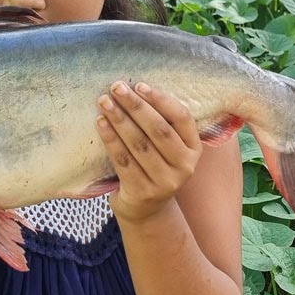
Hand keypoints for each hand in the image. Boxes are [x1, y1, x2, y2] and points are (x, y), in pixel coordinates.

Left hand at [96, 81, 201, 223]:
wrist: (146, 208)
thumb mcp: (168, 148)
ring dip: (120, 120)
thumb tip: (135, 88)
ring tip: (104, 102)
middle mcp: (185, 166)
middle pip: (158, 130)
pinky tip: (100, 124)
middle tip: (116, 88)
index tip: (139, 85)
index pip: (181, 118)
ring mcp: (165, 182)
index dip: (161, 100)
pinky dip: (111, 140)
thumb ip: (162, 124)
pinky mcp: (143, 192)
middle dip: (136, 106)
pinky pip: (124, 160)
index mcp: (194, 149)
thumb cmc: (154, 166)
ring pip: (139, 144)